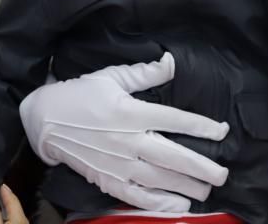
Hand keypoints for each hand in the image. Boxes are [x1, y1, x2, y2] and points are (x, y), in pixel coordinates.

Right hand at [19, 53, 229, 211]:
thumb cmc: (81, 94)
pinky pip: (136, 196)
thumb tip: (172, 61)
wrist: (45, 121)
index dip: (201, 126)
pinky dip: (158, 203)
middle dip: (200, 167)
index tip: (221, 131)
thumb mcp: (112, 76)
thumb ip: (145, 73)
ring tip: (207, 190)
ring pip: (158, 180)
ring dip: (185, 187)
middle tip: (222, 173)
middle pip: (171, 156)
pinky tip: (178, 206)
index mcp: (130, 111)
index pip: (173, 119)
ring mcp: (117, 163)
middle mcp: (127, 139)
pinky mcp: (107, 179)